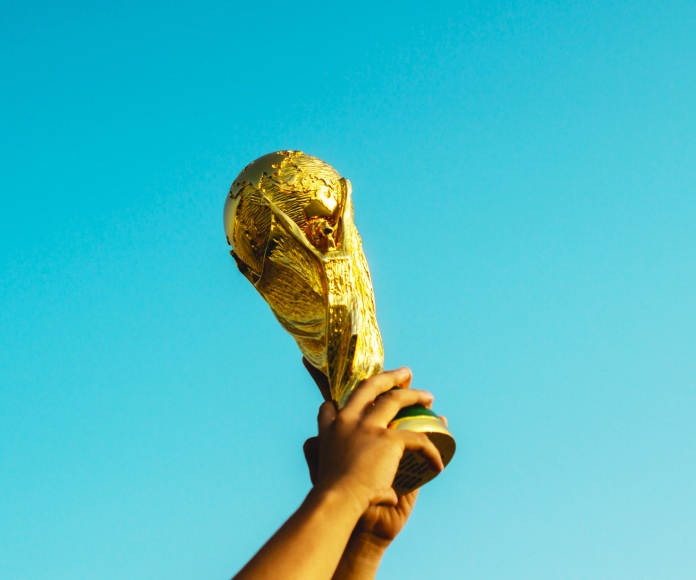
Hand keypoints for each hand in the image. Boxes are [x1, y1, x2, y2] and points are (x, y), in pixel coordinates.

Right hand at [302, 360, 442, 555]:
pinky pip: (417, 439)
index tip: (347, 402)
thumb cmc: (331, 498)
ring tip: (428, 397)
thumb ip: (331, 467)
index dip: (338, 403)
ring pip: (395, 400)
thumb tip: (361, 474)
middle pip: (368, 388)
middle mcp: (347, 422)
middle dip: (388, 377)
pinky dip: (430, 451)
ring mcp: (367, 427)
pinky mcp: (388, 440)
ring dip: (414, 395)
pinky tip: (437, 464)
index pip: (329, 407)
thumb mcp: (322, 474)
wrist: (337, 502)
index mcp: (329, 431)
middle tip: (404, 373)